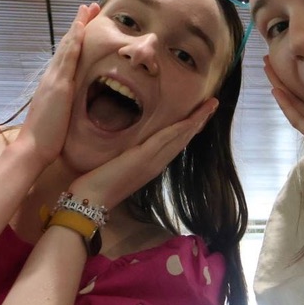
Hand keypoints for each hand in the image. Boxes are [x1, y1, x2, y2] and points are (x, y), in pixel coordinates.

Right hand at [11, 4, 95, 169]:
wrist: (32, 149)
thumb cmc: (46, 140)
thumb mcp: (59, 118)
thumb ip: (64, 107)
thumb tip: (72, 105)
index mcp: (53, 85)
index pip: (67, 57)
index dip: (76, 39)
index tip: (85, 24)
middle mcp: (51, 77)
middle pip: (67, 45)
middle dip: (78, 25)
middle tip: (88, 7)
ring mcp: (54, 79)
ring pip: (68, 45)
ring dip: (78, 25)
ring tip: (87, 7)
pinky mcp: (58, 84)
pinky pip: (68, 57)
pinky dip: (75, 39)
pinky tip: (81, 26)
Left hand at [67, 97, 218, 210]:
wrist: (90, 200)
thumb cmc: (97, 184)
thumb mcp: (117, 165)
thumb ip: (127, 155)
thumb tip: (129, 144)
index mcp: (152, 165)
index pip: (175, 143)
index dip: (189, 128)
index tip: (200, 114)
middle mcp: (157, 163)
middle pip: (184, 139)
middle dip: (199, 121)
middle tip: (213, 104)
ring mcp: (152, 161)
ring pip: (180, 137)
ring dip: (197, 121)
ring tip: (210, 106)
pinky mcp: (143, 158)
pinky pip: (165, 139)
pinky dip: (180, 128)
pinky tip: (191, 119)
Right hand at [265, 57, 303, 197]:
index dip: (296, 84)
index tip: (288, 65)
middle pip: (295, 102)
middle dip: (282, 80)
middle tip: (268, 60)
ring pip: (292, 108)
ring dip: (279, 87)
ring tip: (267, 68)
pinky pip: (300, 121)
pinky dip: (288, 106)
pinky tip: (278, 92)